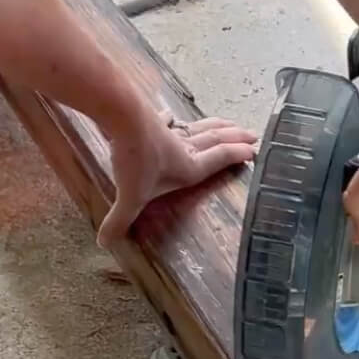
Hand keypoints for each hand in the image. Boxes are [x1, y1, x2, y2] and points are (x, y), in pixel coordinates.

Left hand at [99, 105, 257, 247]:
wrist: (122, 115)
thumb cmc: (135, 158)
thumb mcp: (130, 197)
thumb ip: (120, 220)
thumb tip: (105, 243)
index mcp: (189, 167)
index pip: (219, 159)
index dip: (237, 155)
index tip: (254, 151)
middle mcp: (184, 147)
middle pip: (215, 141)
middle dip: (236, 137)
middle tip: (253, 134)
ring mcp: (170, 131)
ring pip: (198, 127)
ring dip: (216, 125)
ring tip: (229, 122)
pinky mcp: (153, 118)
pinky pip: (167, 120)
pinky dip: (172, 118)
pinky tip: (171, 116)